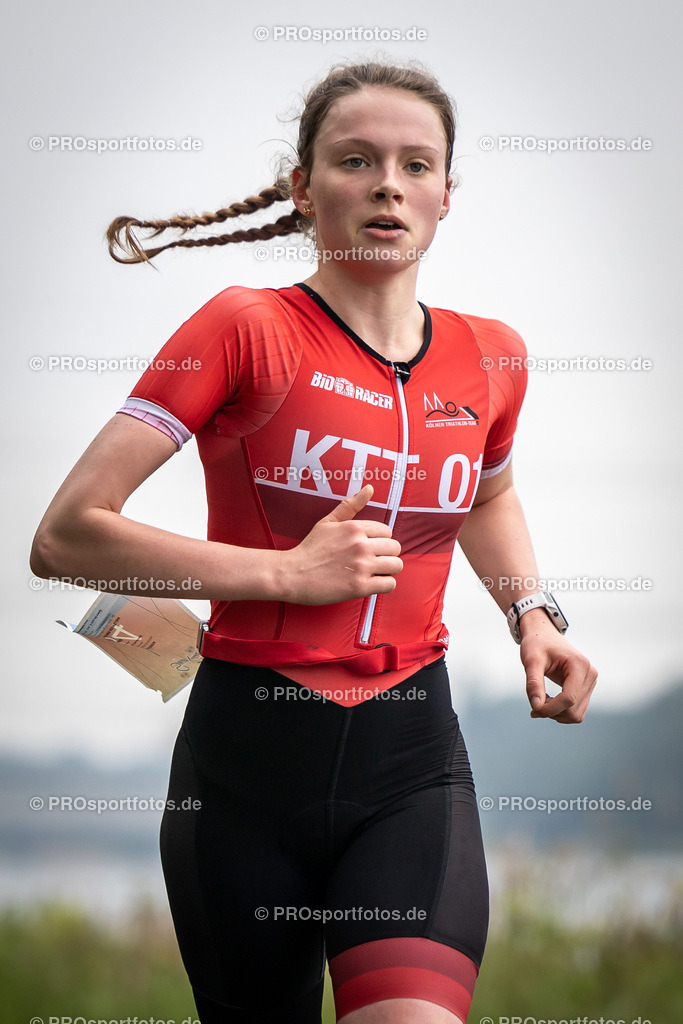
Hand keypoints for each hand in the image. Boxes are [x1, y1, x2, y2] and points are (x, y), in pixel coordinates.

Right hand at [278, 485, 402, 605]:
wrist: (292, 574)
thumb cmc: (310, 549)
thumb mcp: (327, 522)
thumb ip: (350, 505)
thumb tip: (370, 488)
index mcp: (354, 528)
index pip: (387, 531)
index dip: (380, 541)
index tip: (369, 548)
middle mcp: (361, 545)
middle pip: (395, 548)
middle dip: (387, 555)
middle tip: (373, 561)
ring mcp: (361, 566)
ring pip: (396, 565)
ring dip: (388, 570)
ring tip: (375, 572)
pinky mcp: (360, 587)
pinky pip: (389, 584)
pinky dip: (384, 585)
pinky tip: (372, 583)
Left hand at [520, 610, 597, 722]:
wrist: (543, 635)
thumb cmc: (536, 644)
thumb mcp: (531, 661)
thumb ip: (533, 683)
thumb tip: (537, 707)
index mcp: (580, 665)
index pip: (569, 698)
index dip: (550, 709)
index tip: (533, 710)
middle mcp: (590, 674)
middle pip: (574, 710)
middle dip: (552, 712)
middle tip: (534, 704)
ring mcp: (590, 682)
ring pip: (577, 714)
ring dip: (557, 714)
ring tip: (541, 700)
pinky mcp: (586, 688)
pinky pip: (576, 710)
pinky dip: (561, 712)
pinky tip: (548, 701)